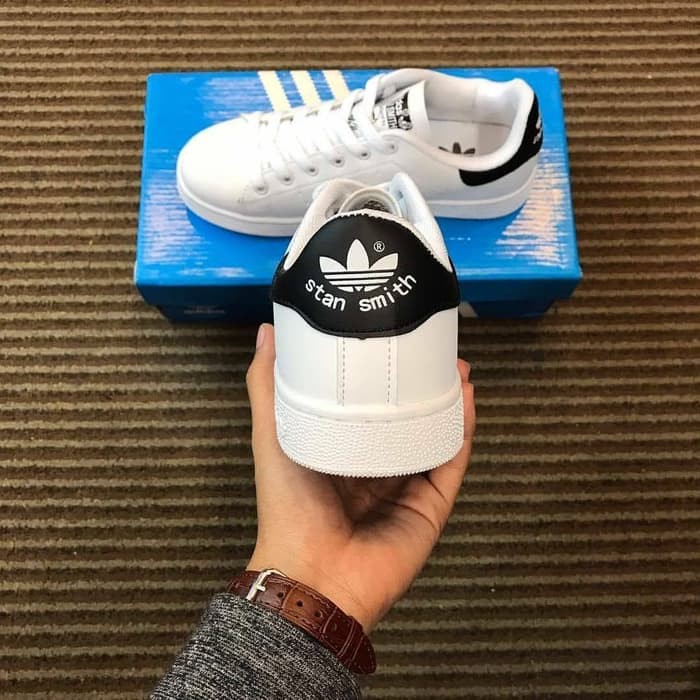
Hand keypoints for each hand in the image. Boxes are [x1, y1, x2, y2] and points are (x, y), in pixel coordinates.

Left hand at [245, 323, 474, 632]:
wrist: (314, 574)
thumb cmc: (288, 504)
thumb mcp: (273, 434)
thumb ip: (268, 386)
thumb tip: (268, 333)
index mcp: (342, 449)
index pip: (368, 404)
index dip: (381, 372)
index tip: (391, 337)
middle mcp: (378, 465)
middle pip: (407, 416)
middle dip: (422, 382)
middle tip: (433, 346)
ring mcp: (408, 485)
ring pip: (435, 433)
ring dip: (448, 399)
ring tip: (456, 365)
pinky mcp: (432, 504)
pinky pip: (451, 460)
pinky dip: (462, 430)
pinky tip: (466, 398)